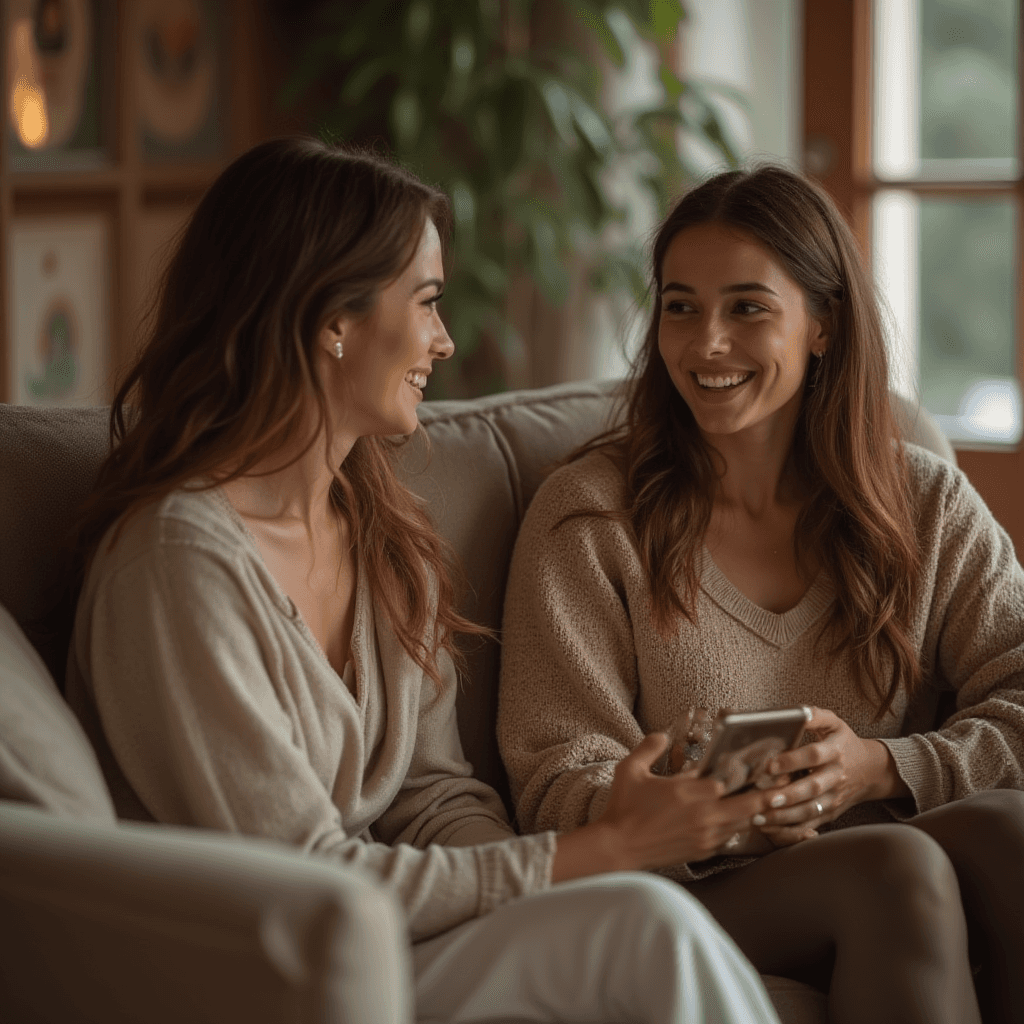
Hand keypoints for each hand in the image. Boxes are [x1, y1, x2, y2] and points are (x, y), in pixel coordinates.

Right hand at [595, 732, 779, 869]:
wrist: (619, 848)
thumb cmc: (623, 808)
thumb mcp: (629, 770)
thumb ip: (648, 748)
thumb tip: (661, 735)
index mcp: (690, 791)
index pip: (731, 777)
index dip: (748, 770)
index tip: (763, 763)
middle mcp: (704, 814)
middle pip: (749, 803)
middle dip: (767, 794)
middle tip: (782, 785)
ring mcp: (707, 835)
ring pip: (744, 822)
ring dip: (756, 810)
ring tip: (770, 800)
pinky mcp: (704, 850)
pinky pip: (731, 836)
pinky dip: (740, 826)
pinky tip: (742, 818)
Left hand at [750, 707, 908, 846]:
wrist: (869, 770)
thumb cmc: (843, 743)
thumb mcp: (834, 724)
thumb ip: (816, 716)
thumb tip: (798, 712)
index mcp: (835, 751)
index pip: (814, 755)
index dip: (793, 760)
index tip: (770, 764)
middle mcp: (836, 777)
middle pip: (812, 788)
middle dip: (789, 794)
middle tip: (766, 798)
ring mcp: (834, 798)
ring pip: (810, 811)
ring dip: (784, 816)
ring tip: (760, 817)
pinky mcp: (830, 813)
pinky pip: (810, 825)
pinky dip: (790, 830)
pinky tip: (769, 828)